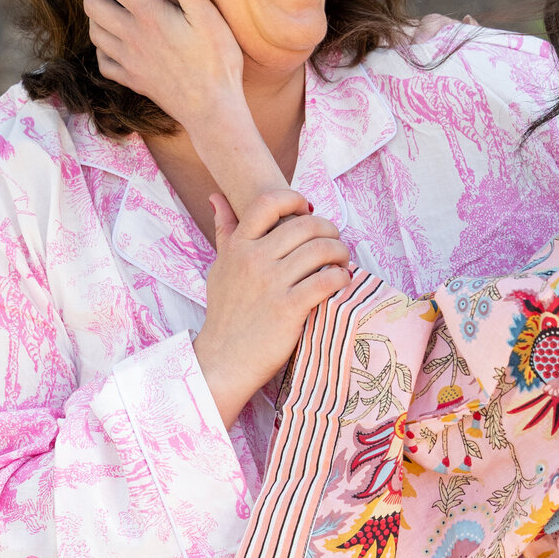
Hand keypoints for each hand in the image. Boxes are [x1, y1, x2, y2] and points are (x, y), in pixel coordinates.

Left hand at [81, 0, 289, 215]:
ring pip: (94, 32)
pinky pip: (103, 61)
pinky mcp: (132, 79)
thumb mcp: (207, 14)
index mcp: (148, 14)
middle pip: (92, 4)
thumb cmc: (216, 60)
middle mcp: (131, 35)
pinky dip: (100, 47)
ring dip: (91, 12)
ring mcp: (128, 60)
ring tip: (100, 1)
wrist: (211, 109)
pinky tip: (109, 41)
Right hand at [194, 190, 351, 426]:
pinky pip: (326, 281)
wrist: (224, 360)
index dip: (294, 199)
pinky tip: (341, 281)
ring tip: (341, 262)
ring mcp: (271, 284)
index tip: (307, 210)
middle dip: (329, 229)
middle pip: (305, 225)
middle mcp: (254, 260)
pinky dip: (341, 277)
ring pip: (321, 250)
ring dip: (340, 252)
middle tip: (334, 242)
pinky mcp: (289, 308)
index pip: (268, 202)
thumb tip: (216, 197)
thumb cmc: (225, 314)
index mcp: (238, 246)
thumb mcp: (219, 268)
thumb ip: (223, 232)